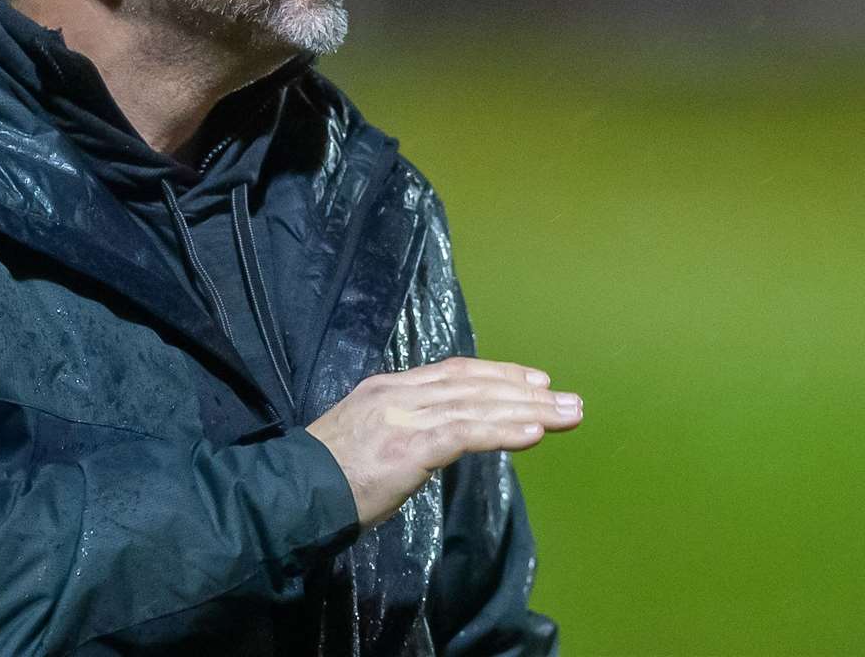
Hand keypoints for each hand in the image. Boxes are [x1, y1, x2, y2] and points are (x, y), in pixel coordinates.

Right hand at [306, 357, 581, 528]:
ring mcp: (404, 417)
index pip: (453, 373)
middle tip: (568, 399)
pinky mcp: (409, 445)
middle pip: (473, 383)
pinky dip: (502, 430)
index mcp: (389, 390)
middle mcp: (400, 394)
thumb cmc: (329, 477)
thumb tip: (438, 441)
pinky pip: (465, 433)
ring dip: (528, 409)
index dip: (497, 374)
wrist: (296, 492)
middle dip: (525, 390)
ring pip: (477, 404)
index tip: (533, 381)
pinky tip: (533, 433)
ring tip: (566, 415)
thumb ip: (403, 432)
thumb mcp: (368, 438)